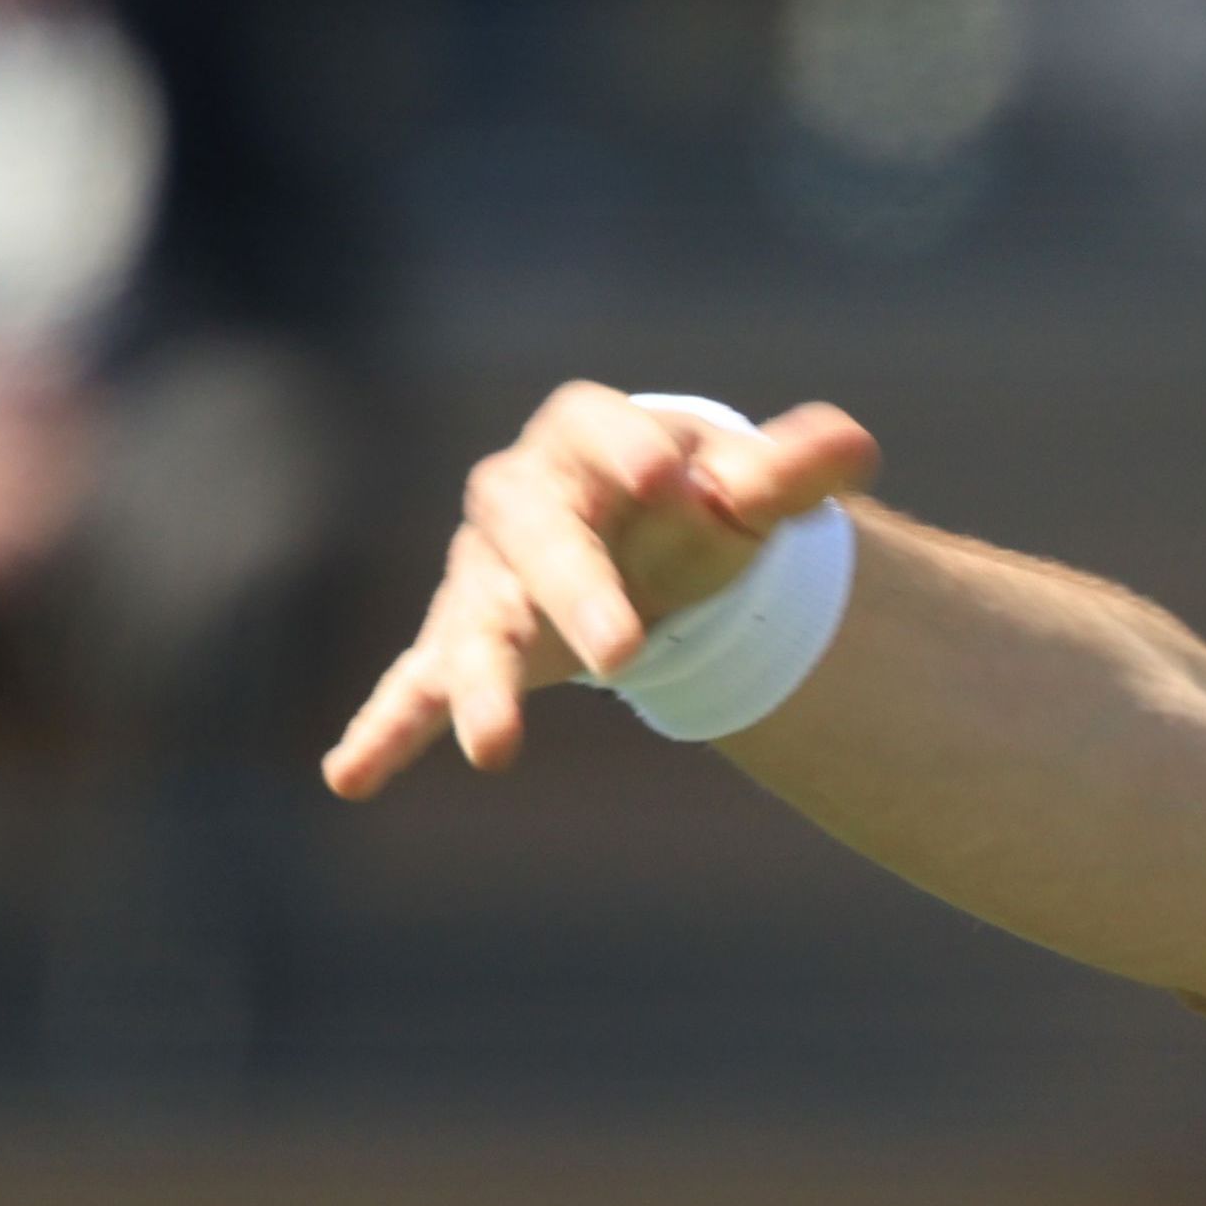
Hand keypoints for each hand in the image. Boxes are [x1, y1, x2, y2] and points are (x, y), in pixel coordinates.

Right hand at [322, 385, 878, 797]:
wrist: (646, 545)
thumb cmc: (696, 505)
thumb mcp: (747, 488)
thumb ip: (793, 471)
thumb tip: (857, 450)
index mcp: (587, 439)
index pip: (597, 428)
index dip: (627, 449)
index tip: (668, 477)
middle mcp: (520, 499)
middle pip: (541, 540)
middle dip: (578, 594)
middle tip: (624, 654)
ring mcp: (485, 576)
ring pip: (477, 624)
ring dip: (482, 685)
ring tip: (495, 750)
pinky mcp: (464, 643)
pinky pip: (417, 685)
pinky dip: (388, 729)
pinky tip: (348, 777)